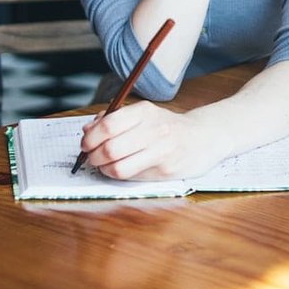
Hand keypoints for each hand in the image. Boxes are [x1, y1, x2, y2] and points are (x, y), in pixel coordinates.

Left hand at [80, 101, 226, 180]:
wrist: (203, 137)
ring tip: (103, 165)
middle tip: (90, 157)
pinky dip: (117, 175)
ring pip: (118, 167)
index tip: (85, 143)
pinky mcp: (165, 170)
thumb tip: (87, 130)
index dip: (90, 138)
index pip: (109, 125)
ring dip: (103, 169)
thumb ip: (115, 119)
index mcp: (145, 111)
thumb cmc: (167, 126)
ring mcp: (161, 151)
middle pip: (110, 148)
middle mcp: (154, 129)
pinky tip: (118, 170)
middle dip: (93, 156)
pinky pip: (131, 177)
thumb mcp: (144, 114)